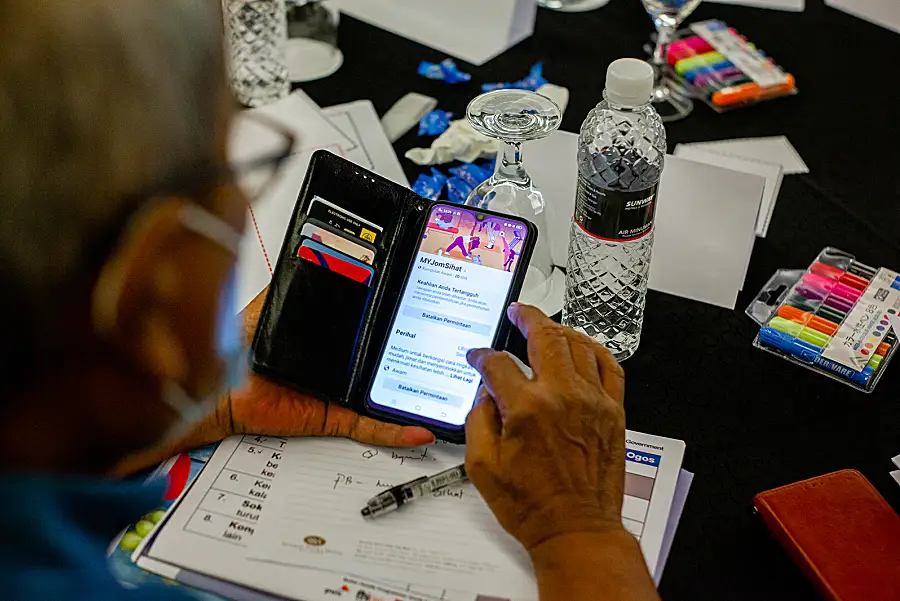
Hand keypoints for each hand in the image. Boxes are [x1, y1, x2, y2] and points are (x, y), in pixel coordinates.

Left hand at [226, 289, 433, 447]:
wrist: (220, 390)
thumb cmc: (238, 350)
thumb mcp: (272, 304)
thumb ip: (296, 280)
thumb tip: (319, 249)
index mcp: (325, 339)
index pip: (364, 330)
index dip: (389, 323)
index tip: (416, 309)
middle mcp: (335, 367)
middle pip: (380, 364)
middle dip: (410, 357)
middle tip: (442, 346)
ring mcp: (337, 394)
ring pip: (381, 397)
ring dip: (410, 398)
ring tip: (441, 389)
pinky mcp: (333, 417)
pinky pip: (369, 426)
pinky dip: (394, 430)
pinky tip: (418, 428)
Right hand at [464, 303, 626, 551]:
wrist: (576, 529)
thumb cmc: (534, 506)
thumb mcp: (482, 467)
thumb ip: (478, 421)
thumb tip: (484, 396)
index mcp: (526, 409)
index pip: (498, 364)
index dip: (482, 357)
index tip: (478, 359)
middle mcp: (561, 397)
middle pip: (545, 336)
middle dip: (527, 317)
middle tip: (518, 313)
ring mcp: (592, 401)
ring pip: (578, 345)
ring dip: (559, 330)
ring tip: (546, 327)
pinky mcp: (613, 412)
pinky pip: (609, 366)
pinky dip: (595, 349)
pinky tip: (584, 346)